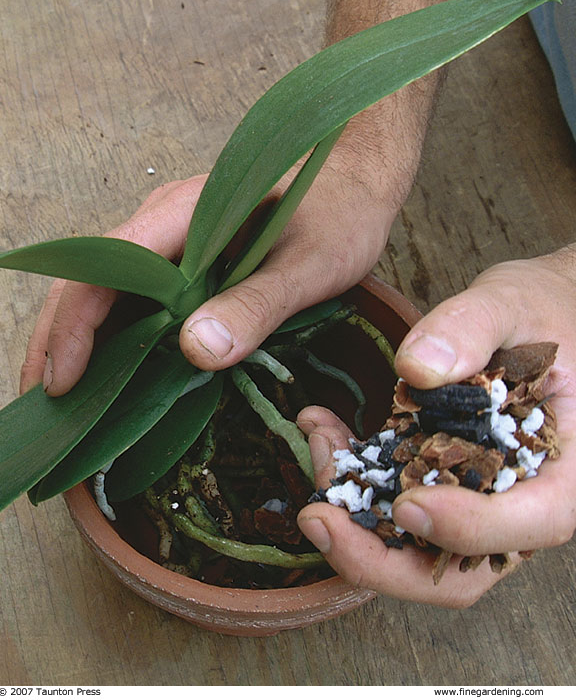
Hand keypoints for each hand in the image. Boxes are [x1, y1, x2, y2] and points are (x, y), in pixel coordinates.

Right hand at [20, 159, 396, 395]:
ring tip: (64, 396)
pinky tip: (114, 369)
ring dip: (80, 336)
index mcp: (191, 213)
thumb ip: (259, 303)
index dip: (77, 324)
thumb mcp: (310, 265)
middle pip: (92, 277)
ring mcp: (177, 239)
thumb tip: (195, 349)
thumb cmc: (342, 213)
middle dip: (59, 337)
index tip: (63, 381)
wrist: (359, 176)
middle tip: (42, 402)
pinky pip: (140, 294)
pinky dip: (117, 331)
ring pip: (109, 286)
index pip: (109, 266)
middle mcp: (170, 222)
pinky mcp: (192, 258)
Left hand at [297, 248, 575, 605]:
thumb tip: (416, 368)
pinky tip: (326, 432)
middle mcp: (519, 503)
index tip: (407, 503)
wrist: (542, 319)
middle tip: (318, 516)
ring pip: (413, 549)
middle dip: (379, 558)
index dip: (465, 528)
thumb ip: (471, 327)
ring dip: (354, 517)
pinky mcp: (440, 483)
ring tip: (320, 442)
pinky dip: (354, 482)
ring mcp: (476, 500)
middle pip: (456, 567)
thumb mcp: (513, 303)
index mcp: (562, 472)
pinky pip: (393, 505)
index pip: (525, 524)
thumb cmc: (544, 312)